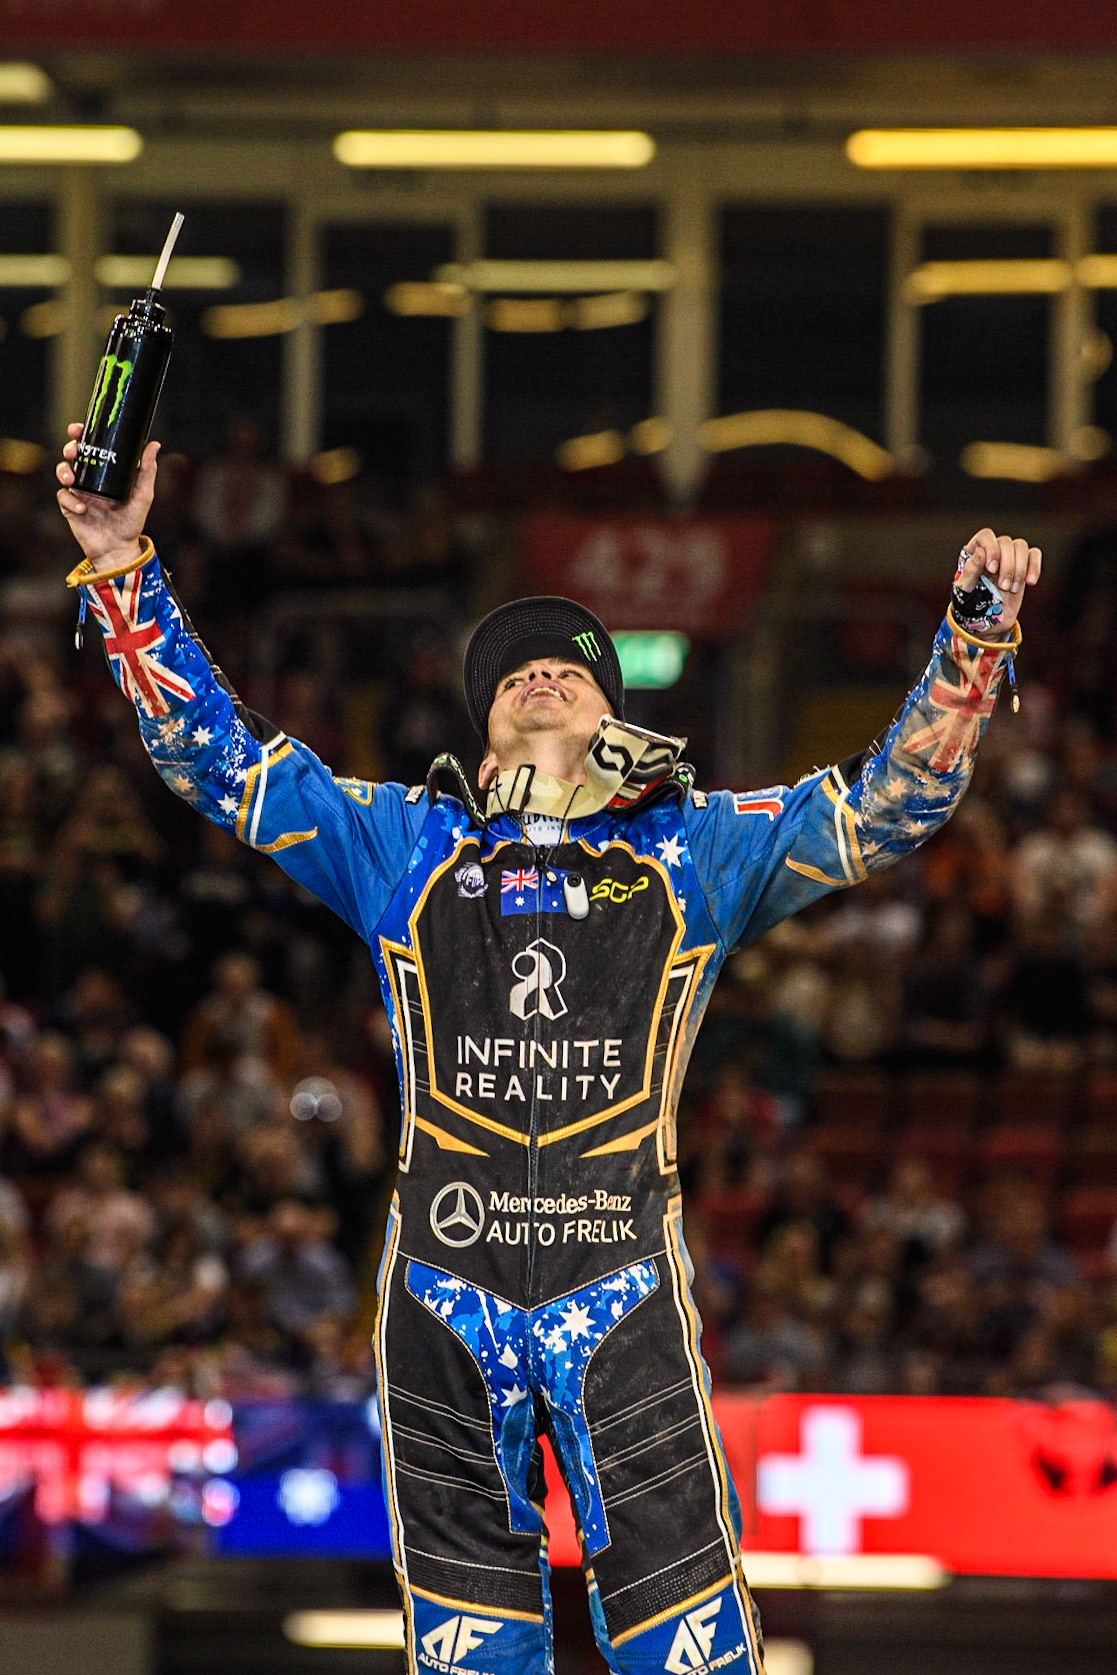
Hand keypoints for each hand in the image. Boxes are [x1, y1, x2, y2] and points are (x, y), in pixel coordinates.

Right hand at [56, 422, 159, 571]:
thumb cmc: (132, 522)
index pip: (91, 447)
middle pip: (73, 456)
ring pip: (63, 472)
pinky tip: (82, 508)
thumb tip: (154, 444)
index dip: (81, 435)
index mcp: (104, 472)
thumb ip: (147, 470)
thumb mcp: (143, 495)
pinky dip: (70, 501)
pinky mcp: (69, 508)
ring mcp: (78, 493)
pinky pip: (63, 498)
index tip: (78, 428)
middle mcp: (90, 479)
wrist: (119, 549)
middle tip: (74, 451)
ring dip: (64, 471)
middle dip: (70, 448)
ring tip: (72, 480)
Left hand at [955, 528, 1041, 635]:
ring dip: (1019, 569)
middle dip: (1007, 566)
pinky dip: (1035, 567)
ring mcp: (1009, 556)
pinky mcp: (1024, 565)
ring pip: (1021, 546)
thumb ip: (970, 571)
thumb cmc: (970, 604)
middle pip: (1006, 542)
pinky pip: (1034, 555)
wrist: (985, 621)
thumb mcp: (965, 590)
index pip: (986, 536)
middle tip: (1003, 587)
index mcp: (975, 552)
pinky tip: (1030, 582)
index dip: (991, 549)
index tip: (992, 569)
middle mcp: (993, 550)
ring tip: (1013, 589)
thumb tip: (980, 551)